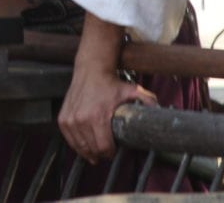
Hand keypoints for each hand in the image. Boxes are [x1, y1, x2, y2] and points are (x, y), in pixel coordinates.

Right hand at [57, 14, 157, 163]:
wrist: (91, 69)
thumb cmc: (110, 82)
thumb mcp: (132, 91)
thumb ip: (147, 101)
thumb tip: (160, 110)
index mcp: (97, 117)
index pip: (103, 147)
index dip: (110, 152)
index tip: (113, 150)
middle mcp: (81, 120)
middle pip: (92, 149)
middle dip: (100, 153)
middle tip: (106, 149)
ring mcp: (71, 120)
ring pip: (80, 147)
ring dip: (88, 150)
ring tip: (95, 148)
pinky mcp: (63, 119)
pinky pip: (70, 140)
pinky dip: (76, 143)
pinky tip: (84, 142)